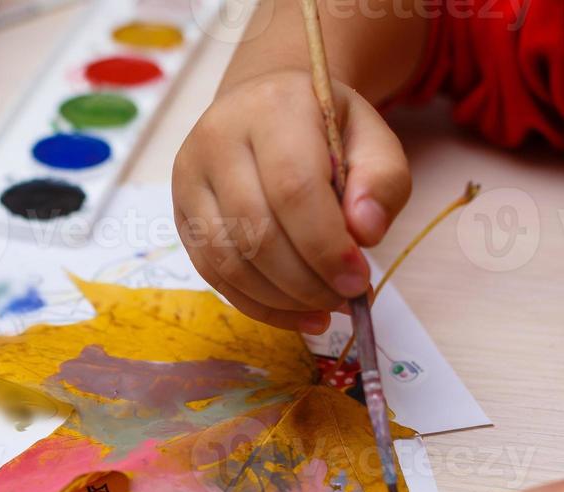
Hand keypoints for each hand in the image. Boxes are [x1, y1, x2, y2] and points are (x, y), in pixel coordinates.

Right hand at [171, 69, 410, 331]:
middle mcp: (218, 139)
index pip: (293, 187)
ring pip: (229, 260)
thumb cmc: (323, 126)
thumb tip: (364, 234)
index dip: (326, 245)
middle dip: (307, 280)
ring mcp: (189, 178)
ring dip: (282, 299)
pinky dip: (258, 305)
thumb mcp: (372, 139)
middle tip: (346, 298)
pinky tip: (295, 313)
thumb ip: (382, 181)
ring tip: (324, 308)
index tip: (358, 280)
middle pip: (257, 230)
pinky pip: (214, 275)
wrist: (264, 106)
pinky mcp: (181, 214)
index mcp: (272, 108)